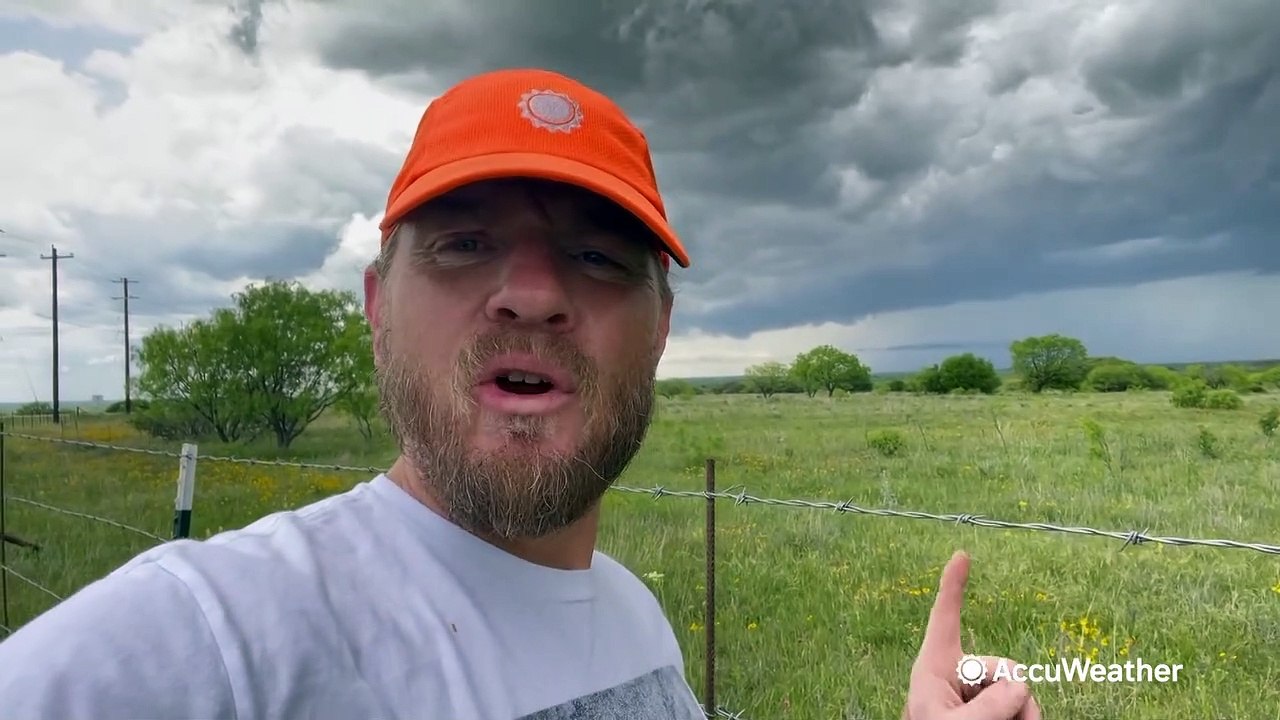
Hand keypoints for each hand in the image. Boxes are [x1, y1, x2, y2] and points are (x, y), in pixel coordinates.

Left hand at [902, 551, 1041, 718]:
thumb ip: (988, 704)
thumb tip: (1021, 685)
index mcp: (935, 668)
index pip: (946, 617)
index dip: (953, 584)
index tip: (961, 553)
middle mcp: (957, 676)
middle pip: (1004, 666)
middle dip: (1014, 694)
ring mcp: (975, 695)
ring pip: (1019, 690)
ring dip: (1023, 713)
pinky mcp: (990, 711)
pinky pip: (1021, 704)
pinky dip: (1025, 717)